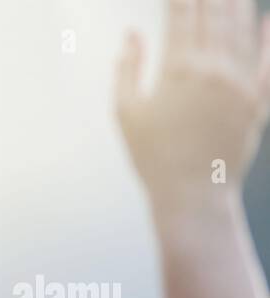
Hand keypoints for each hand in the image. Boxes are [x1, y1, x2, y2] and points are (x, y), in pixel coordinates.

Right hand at [117, 0, 269, 205]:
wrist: (192, 194)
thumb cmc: (152, 158)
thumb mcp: (126, 114)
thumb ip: (127, 70)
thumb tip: (131, 36)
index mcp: (178, 70)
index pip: (181, 16)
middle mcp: (214, 68)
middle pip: (214, 14)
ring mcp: (241, 82)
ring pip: (243, 29)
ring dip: (237, 5)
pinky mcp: (258, 100)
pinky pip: (268, 62)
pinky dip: (269, 40)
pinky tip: (268, 21)